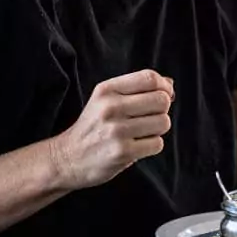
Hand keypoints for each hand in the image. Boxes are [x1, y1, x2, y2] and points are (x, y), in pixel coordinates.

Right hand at [49, 70, 173, 189]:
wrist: (67, 158)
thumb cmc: (93, 127)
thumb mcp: (106, 100)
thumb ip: (136, 89)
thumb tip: (169, 83)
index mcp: (106, 90)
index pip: (150, 78)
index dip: (164, 87)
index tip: (164, 96)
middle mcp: (110, 107)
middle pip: (162, 100)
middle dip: (162, 110)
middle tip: (150, 118)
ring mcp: (116, 130)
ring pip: (163, 122)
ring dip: (158, 130)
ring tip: (141, 133)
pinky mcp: (122, 151)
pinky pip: (157, 144)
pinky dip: (152, 146)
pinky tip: (136, 146)